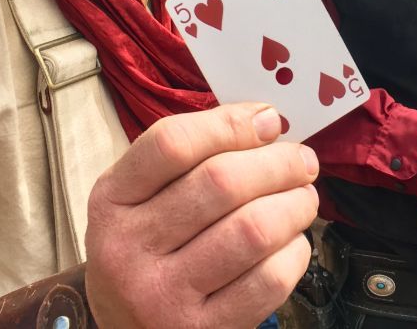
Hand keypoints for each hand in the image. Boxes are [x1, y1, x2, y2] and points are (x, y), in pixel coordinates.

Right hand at [84, 103, 319, 328]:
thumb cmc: (145, 248)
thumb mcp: (140, 196)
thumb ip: (191, 156)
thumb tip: (266, 123)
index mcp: (112, 199)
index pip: (173, 144)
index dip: (231, 124)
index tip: (270, 120)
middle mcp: (128, 247)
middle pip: (221, 183)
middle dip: (278, 164)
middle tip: (302, 161)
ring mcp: (163, 295)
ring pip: (253, 231)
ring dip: (294, 205)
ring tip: (303, 198)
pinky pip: (268, 281)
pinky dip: (294, 252)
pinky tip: (291, 242)